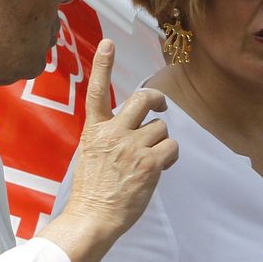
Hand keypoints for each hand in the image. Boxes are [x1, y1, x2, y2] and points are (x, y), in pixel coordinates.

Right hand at [60, 40, 178, 238]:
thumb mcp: (91, 154)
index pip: (97, 90)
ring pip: (161, 128)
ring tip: (150, 159)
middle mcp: (113, 133)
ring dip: (161, 141)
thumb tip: (132, 129)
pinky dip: (170, 156)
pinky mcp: (149, 163)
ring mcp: (131, 146)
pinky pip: (171, 147)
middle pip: (142, 100)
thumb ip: (108, 136)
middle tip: (161, 107)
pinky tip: (159, 168)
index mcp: (94, 129)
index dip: (103, 65)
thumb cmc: (93, 191)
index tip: (108, 43)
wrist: (93, 218)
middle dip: (157, 100)